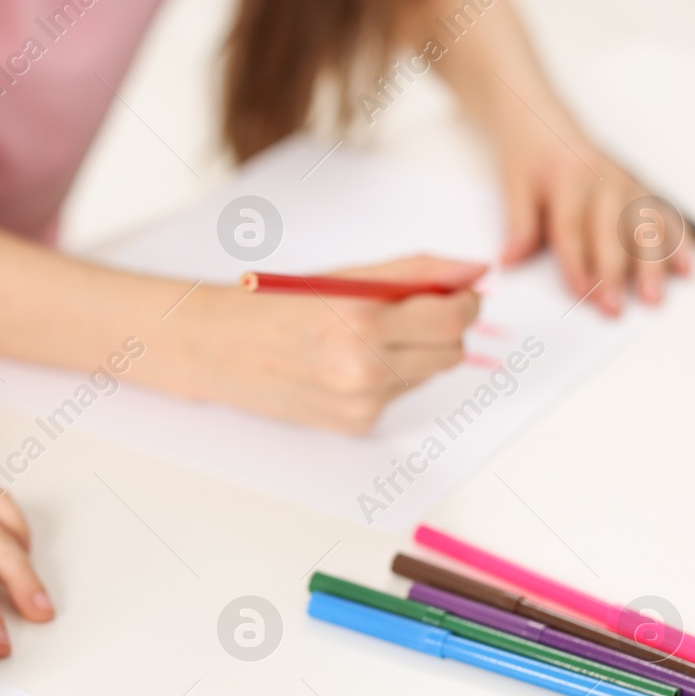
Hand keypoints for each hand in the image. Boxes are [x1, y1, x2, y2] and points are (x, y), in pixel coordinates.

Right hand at [164, 255, 483, 431]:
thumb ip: (415, 272)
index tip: (458, 291)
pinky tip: (347, 364)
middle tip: (415, 310)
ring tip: (366, 337)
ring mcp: (360, 402)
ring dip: (415, 353)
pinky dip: (388, 377)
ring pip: (427, 375)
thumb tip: (477, 271)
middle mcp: (364, 368)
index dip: (465, 301)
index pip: (453, 317)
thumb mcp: (344, 276)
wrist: (217, 350)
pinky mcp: (354, 424)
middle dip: (445, 328)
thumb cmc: (275, 305)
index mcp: (361, 321)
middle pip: (451, 351)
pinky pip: (398, 396)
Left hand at [497, 118, 694, 315]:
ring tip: (655, 297)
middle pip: (613, 232)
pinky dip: (678, 241)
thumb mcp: (514, 186)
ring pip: (646, 226)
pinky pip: (665, 216)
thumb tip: (509, 260)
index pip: (573, 228)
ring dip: (653, 264)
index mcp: (569, 179)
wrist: (546, 123)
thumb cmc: (530, 159)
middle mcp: (605, 180)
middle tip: (616, 308)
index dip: (577, 262)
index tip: (582, 293)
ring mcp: (628, 183)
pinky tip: (687, 267)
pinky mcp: (640, 188)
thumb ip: (518, 224)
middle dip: (616, 273)